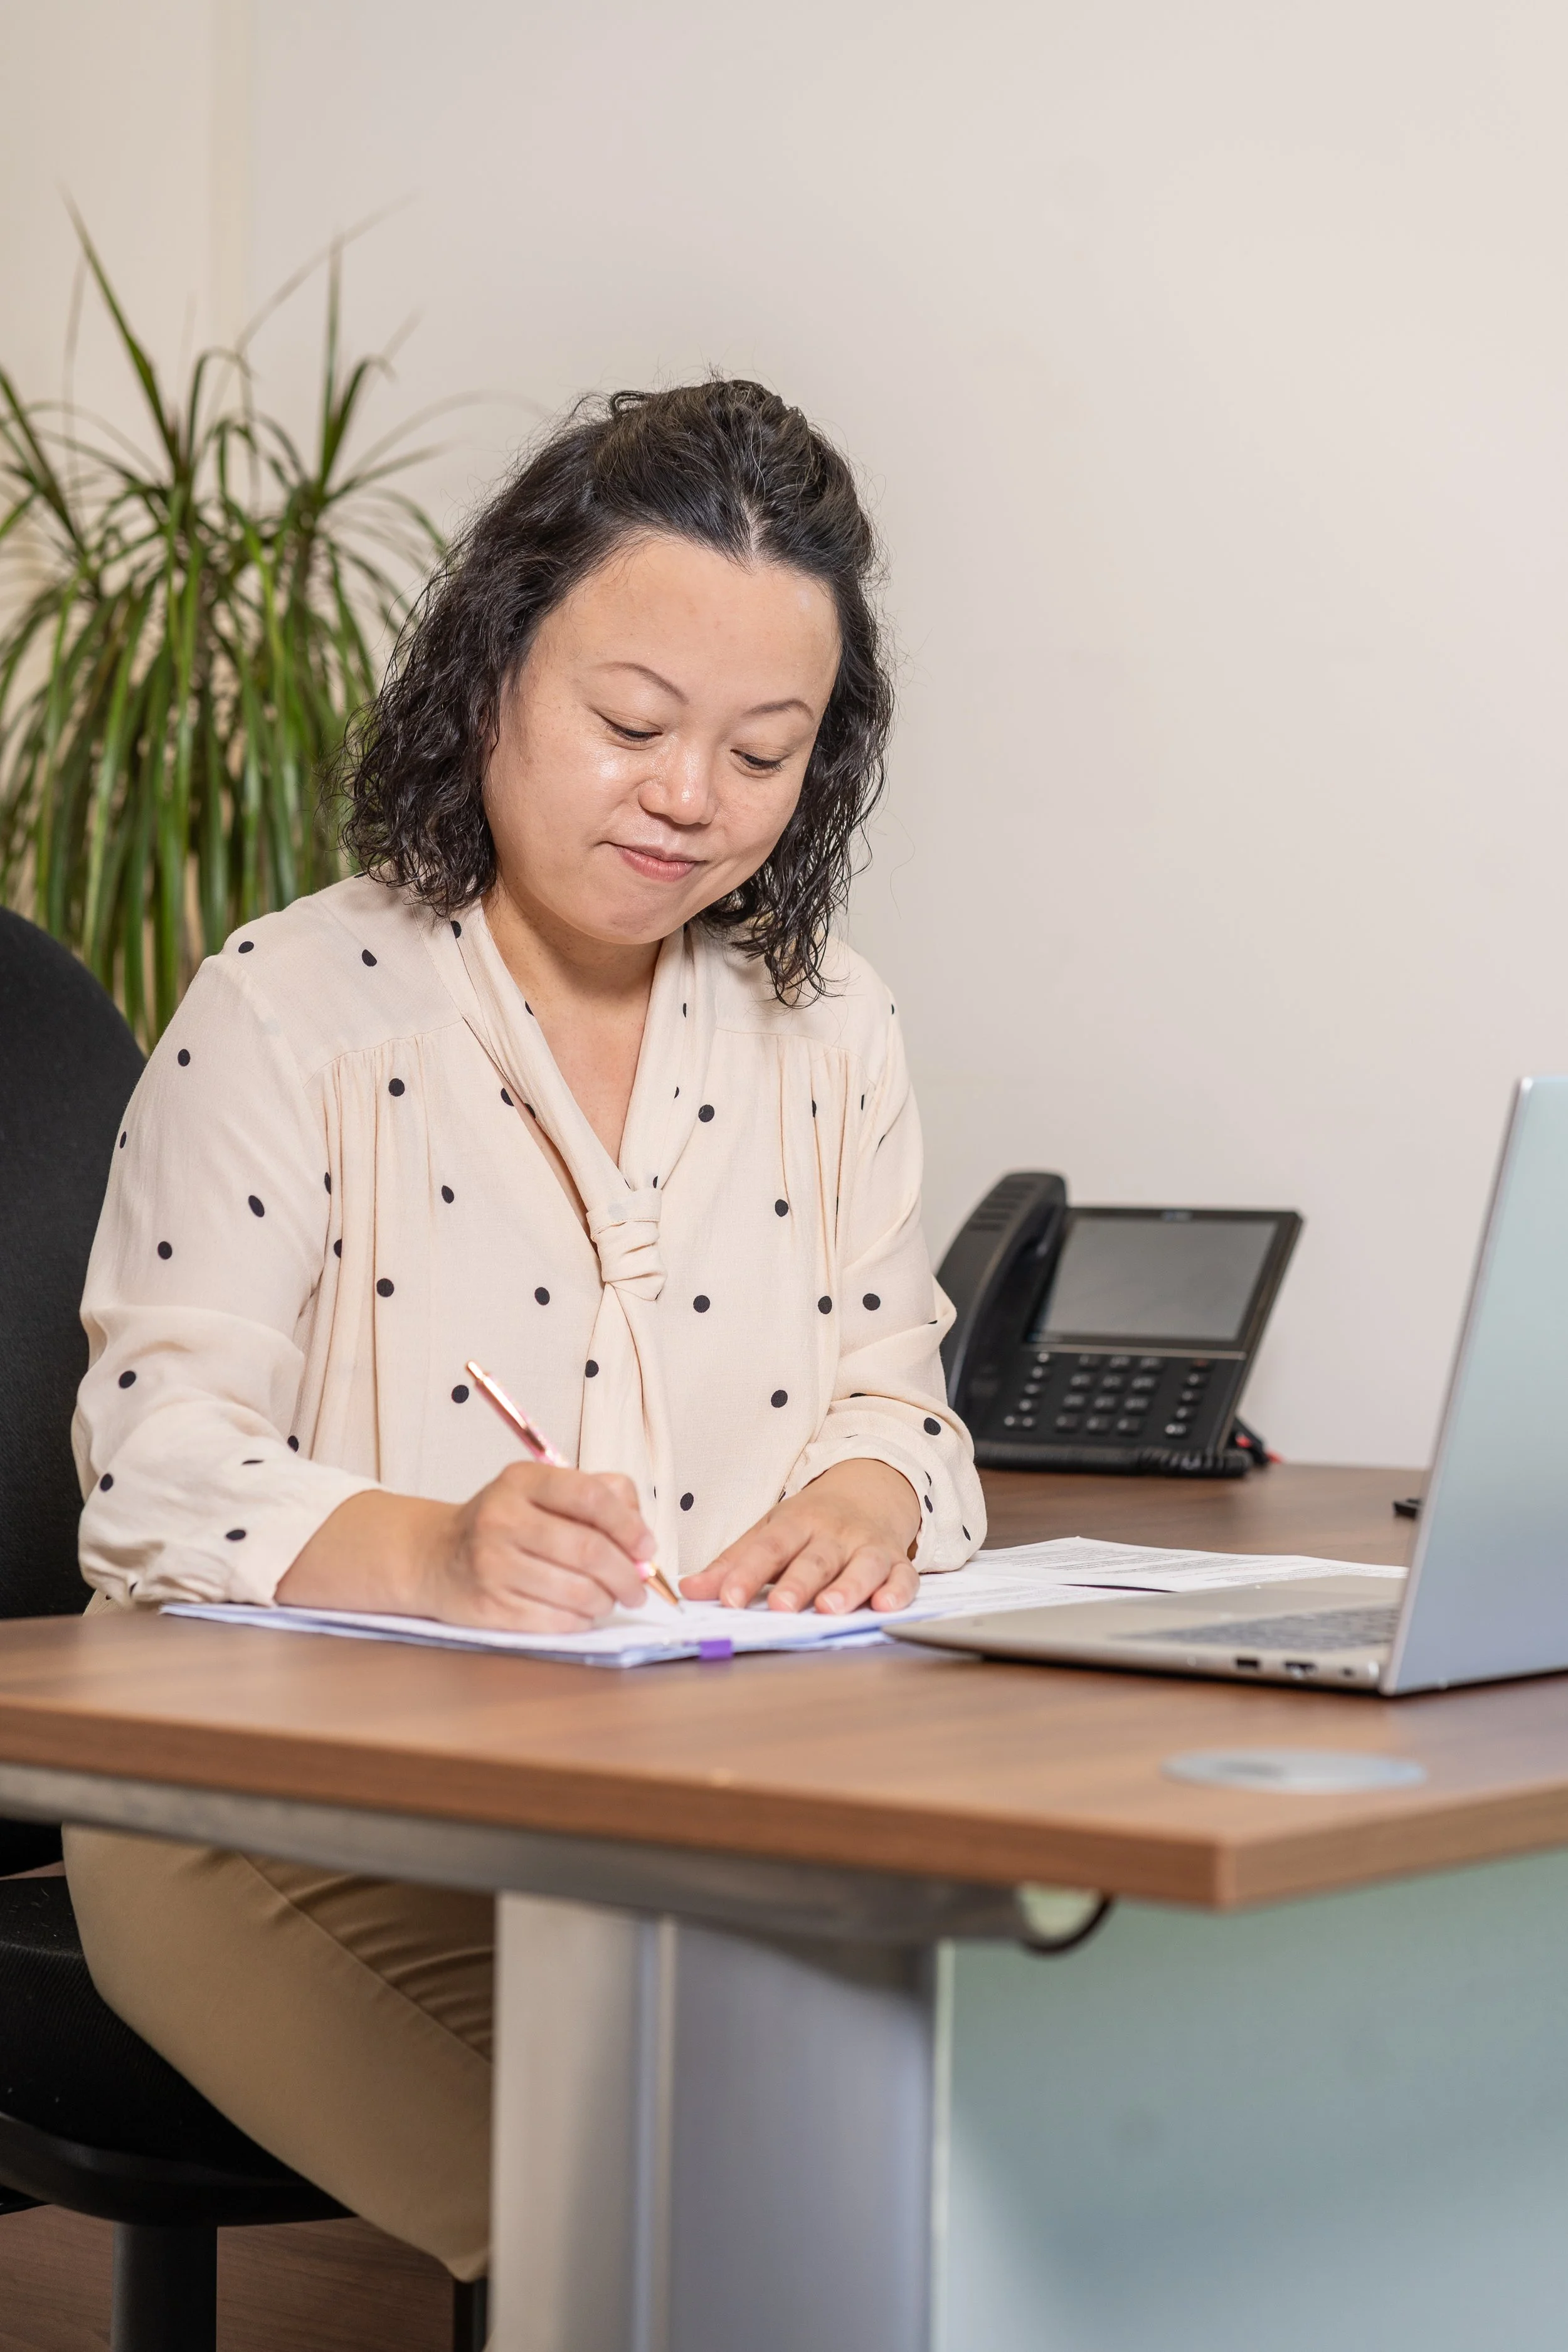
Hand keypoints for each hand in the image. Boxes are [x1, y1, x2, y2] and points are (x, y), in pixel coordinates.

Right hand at [280, 1467, 654, 1632]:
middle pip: (588, 1550)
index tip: (646, 1547)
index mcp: (521, 1481)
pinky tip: (580, 1612)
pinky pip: (554, 1621)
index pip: (590, 1496)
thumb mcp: (542, 1491)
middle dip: (625, 1575)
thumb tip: (641, 1536)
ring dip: (605, 1601)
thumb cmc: (504, 1523)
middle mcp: (502, 1519)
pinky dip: (579, 1620)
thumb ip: (599, 1496)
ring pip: (576, 1591)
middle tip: (637, 1588)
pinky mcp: (488, 1607)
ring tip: (608, 1599)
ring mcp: (492, 1565)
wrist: (435, 1556)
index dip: (628, 1525)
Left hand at [679, 1459, 921, 1616]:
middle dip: (798, 1583)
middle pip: (814, 1559)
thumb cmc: (812, 1522)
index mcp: (796, 1523)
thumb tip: (688, 1591)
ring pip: (861, 1566)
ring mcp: (868, 1546)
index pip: (768, 1548)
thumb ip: (733, 1563)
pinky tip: (886, 1606)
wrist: (871, 1489)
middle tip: (781, 1606)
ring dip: (848, 1587)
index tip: (727, 1598)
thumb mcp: (770, 1531)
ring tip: (831, 1609)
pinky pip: (903, 1576)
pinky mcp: (898, 1561)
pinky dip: (898, 1591)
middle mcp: (833, 1533)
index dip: (747, 1573)